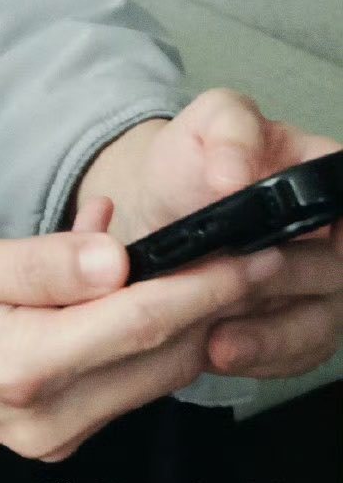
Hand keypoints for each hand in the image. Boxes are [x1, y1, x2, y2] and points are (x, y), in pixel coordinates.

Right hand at [0, 217, 281, 461]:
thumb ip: (40, 262)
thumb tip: (118, 256)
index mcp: (22, 365)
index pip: (140, 323)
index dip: (202, 286)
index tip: (245, 254)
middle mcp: (44, 414)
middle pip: (158, 360)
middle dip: (210, 307)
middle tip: (246, 253)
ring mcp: (46, 430)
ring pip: (144, 375)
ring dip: (178, 320)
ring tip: (194, 259)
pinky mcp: (43, 426)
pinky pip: (111, 377)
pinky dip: (132, 331)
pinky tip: (119, 276)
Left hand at [82, 90, 342, 382]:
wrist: (158, 212)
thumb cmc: (192, 164)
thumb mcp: (205, 125)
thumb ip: (228, 132)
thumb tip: (235, 173)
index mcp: (321, 175)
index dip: (338, 231)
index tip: (304, 243)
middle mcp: (332, 234)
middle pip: (336, 270)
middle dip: (285, 282)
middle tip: (234, 287)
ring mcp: (318, 284)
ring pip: (321, 324)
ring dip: (271, 336)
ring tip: (219, 339)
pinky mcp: (296, 325)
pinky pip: (296, 355)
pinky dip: (260, 358)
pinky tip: (218, 350)